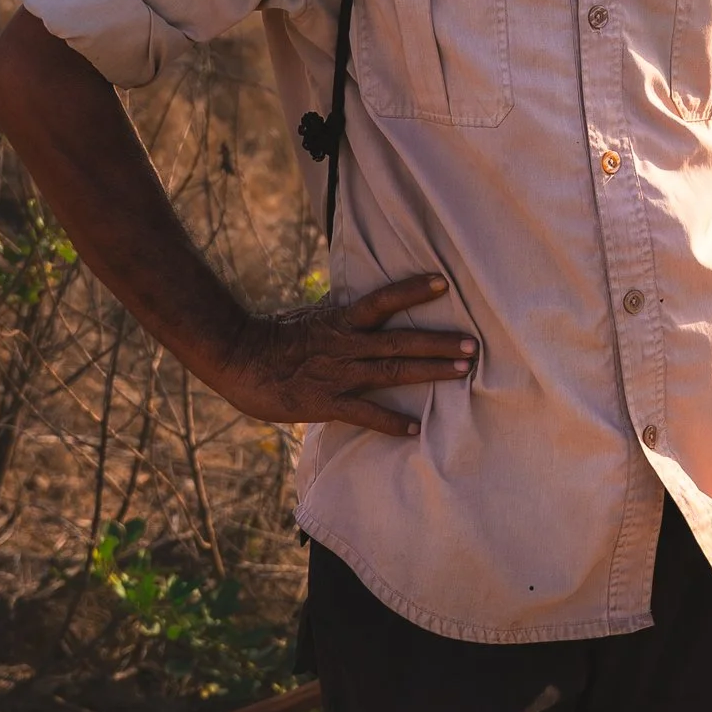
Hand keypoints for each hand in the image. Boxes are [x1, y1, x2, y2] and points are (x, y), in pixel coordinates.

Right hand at [199, 274, 474, 435]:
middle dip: (439, 342)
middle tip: (474, 345)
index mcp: (341, 320)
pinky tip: (415, 429)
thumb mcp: (311, 315)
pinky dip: (391, 421)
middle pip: (400, 340)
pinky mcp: (326, 401)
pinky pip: (364, 412)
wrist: (237, 357)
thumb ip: (340, 311)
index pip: (383, 299)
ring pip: (391, 371)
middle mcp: (346, 344)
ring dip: (429, 372)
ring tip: (463, 373)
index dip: (412, 290)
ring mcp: (338, 373)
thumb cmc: (274, 336)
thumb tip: (365, 301)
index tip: (444, 282)